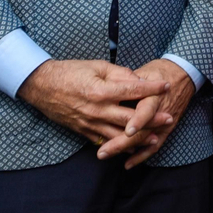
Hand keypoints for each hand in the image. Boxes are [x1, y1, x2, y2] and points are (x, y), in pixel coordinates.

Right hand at [17, 59, 168, 145]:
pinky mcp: (84, 132)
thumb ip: (118, 73)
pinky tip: (132, 146)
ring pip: (119, 135)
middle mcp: (97, 110)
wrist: (43, 86)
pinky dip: (120, 146)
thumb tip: (138, 79)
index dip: (152, 89)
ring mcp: (90, 123)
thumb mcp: (96, 66)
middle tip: (169, 118)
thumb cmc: (70, 72)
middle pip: (130, 118)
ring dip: (139, 138)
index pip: (133, 90)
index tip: (167, 86)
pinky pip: (105, 142)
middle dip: (152, 119)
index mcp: (101, 91)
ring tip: (155, 138)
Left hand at [97, 58, 192, 167]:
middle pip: (142, 132)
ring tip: (106, 155)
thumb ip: (127, 82)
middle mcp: (160, 112)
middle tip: (102, 151)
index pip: (147, 111)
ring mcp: (164, 124)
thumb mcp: (143, 72)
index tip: (127, 131)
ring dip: (126, 151)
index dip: (138, 121)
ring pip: (145, 142)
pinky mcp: (166, 130)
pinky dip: (141, 157)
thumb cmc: (159, 72)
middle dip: (121, 143)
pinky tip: (128, 164)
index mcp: (154, 96)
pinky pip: (154, 147)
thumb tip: (107, 87)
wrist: (182, 75)